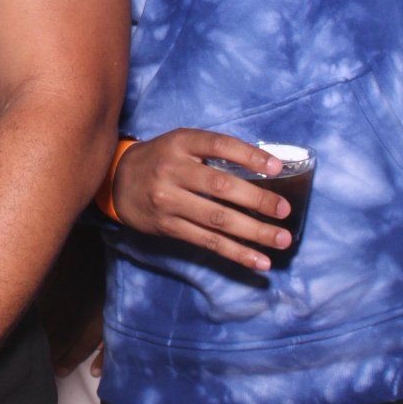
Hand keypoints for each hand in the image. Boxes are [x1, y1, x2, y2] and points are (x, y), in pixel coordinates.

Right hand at [112, 129, 290, 270]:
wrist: (118, 181)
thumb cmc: (161, 159)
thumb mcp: (181, 144)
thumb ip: (213, 152)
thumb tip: (264, 169)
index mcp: (181, 143)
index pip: (219, 145)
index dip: (249, 155)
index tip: (276, 167)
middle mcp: (172, 170)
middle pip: (221, 187)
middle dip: (257, 200)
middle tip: (284, 210)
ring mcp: (168, 201)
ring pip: (217, 219)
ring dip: (254, 232)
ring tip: (281, 240)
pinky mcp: (168, 226)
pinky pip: (207, 241)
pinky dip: (236, 252)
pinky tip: (258, 260)